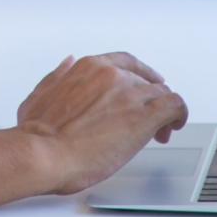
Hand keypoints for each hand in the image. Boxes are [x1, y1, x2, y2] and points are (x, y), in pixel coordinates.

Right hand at [17, 53, 188, 194]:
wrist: (43, 154)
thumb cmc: (37, 133)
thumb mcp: (40, 93)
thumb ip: (57, 76)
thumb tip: (67, 64)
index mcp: (88, 68)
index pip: (125, 62)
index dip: (140, 75)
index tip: (146, 84)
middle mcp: (111, 76)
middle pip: (144, 81)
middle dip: (148, 100)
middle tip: (147, 120)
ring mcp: (128, 95)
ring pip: (161, 93)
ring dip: (163, 111)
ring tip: (161, 130)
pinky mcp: (143, 118)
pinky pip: (174, 106)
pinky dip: (179, 114)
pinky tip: (175, 126)